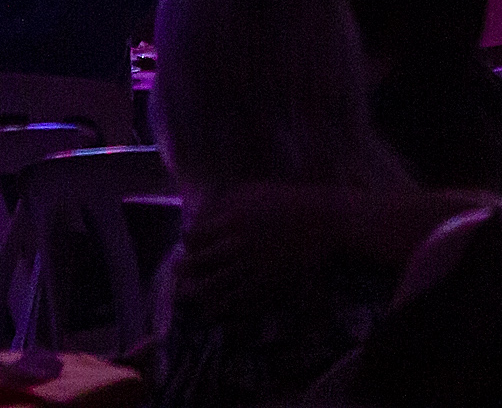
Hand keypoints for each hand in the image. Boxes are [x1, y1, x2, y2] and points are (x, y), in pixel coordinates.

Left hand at [176, 185, 350, 308]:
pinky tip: (213, 309)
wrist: (321, 222)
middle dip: (185, 270)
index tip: (190, 247)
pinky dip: (220, 307)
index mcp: (231, 219)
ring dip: (197, 292)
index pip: (194, 238)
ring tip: (189, 294)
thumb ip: (222, 202)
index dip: (188, 244)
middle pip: (198, 264)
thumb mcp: (251, 192)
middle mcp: (237, 245)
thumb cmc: (286, 201)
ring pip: (212, 286)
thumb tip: (198, 214)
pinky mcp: (265, 284)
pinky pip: (236, 300)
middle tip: (179, 273)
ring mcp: (250, 267)